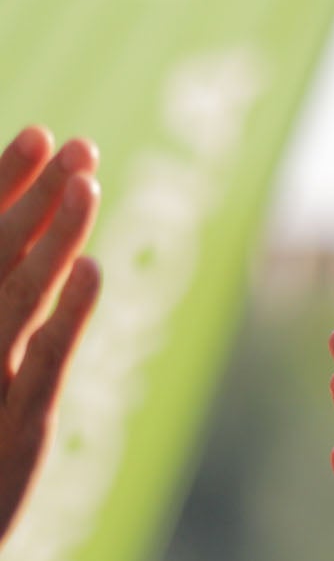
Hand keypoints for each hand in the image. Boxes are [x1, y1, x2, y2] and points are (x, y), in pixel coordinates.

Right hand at [0, 128, 101, 551]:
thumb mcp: (3, 379)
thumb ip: (16, 309)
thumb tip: (44, 260)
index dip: (5, 187)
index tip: (40, 133)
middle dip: (32, 194)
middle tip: (76, 141)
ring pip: (18, 296)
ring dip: (52, 236)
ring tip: (89, 182)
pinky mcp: (18, 427)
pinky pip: (45, 361)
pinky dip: (70, 315)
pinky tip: (97, 269)